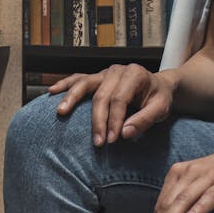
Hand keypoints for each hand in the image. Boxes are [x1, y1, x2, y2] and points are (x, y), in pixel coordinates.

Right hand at [49, 64, 177, 146]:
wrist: (158, 86)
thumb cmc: (159, 98)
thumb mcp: (161, 109)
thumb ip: (145, 120)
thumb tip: (124, 133)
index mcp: (135, 74)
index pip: (120, 99)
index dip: (115, 120)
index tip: (112, 140)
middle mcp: (117, 70)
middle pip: (101, 95)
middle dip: (98, 120)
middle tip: (98, 142)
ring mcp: (105, 72)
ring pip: (85, 84)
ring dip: (72, 98)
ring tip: (61, 112)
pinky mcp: (97, 77)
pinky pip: (78, 78)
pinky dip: (65, 84)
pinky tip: (52, 92)